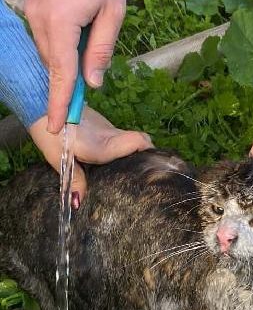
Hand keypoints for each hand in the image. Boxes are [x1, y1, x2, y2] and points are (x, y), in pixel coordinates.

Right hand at [24, 0, 125, 133]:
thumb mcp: (113, 12)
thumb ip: (101, 50)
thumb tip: (93, 83)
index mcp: (60, 24)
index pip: (61, 75)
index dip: (60, 104)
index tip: (56, 127)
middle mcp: (39, 20)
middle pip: (55, 64)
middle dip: (70, 79)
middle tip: (90, 83)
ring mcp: (32, 11)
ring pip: (51, 50)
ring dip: (68, 56)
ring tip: (90, 32)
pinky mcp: (33, 4)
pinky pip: (47, 34)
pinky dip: (61, 41)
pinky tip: (79, 25)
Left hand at [28, 107, 152, 202]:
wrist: (41, 105)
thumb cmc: (50, 135)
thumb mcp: (60, 161)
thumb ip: (75, 181)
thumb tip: (78, 204)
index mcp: (104, 145)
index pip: (138, 142)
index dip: (150, 151)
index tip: (154, 165)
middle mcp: (111, 135)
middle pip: (141, 140)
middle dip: (147, 154)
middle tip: (145, 172)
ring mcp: (108, 128)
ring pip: (131, 138)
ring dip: (134, 151)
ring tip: (131, 169)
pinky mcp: (102, 125)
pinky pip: (120, 137)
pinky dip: (123, 147)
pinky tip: (113, 159)